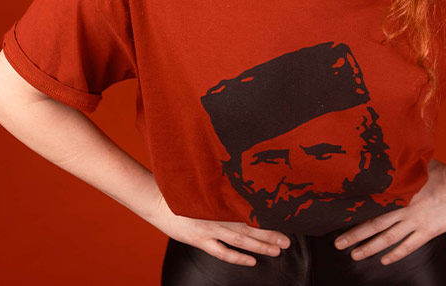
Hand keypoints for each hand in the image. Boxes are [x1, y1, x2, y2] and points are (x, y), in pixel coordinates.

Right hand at [144, 193, 291, 266]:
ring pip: (240, 240)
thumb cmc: (181, 189)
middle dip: (270, 233)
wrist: (156, 200)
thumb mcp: (204, 184)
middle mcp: (217, 215)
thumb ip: (222, 189)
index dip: (267, 214)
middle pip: (249, 226)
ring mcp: (209, 230)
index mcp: (219, 200)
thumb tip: (244, 187)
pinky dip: (238, 257)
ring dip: (260, 246)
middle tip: (288, 240)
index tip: (283, 216)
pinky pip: (222, 252)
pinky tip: (251, 261)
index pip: (249, 208)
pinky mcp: (200, 240)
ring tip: (277, 251)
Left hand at [333, 159, 445, 265]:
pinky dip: (395, 254)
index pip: (371, 204)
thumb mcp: (418, 164)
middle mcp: (404, 210)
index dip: (354, 211)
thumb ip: (401, 165)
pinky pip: (408, 246)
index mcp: (399, 192)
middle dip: (354, 235)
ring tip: (354, 255)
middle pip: (374, 225)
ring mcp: (416, 223)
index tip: (338, 217)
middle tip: (337, 243)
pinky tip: (384, 260)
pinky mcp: (428, 232)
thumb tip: (387, 154)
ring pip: (388, 239)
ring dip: (370, 248)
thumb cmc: (444, 171)